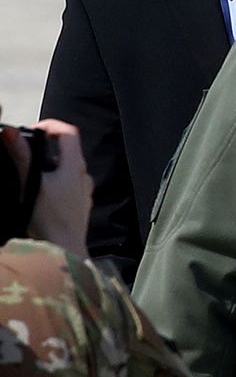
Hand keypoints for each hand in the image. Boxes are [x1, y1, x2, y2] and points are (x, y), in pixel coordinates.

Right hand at [9, 120, 93, 257]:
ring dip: (47, 168)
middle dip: (44, 148)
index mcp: (75, 166)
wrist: (64, 251)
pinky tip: (38, 196)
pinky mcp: (79, 207)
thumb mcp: (32, 184)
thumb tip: (11, 133)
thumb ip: (22, 157)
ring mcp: (83, 192)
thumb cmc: (50, 218)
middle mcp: (83, 176)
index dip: (50, 125)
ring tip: (27, 177)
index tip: (31, 130)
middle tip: (23, 153)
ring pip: (66, 170)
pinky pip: (67, 188)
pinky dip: (53, 184)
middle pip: (66, 151)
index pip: (68, 132)